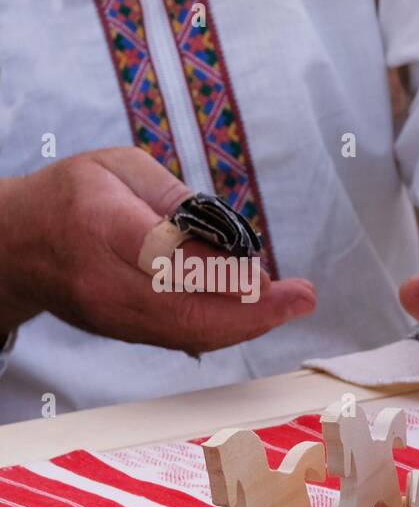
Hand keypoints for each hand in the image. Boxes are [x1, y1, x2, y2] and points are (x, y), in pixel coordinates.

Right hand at [0, 147, 314, 353]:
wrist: (17, 244)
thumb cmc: (74, 197)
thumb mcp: (120, 169)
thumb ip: (177, 202)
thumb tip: (231, 244)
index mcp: (100, 224)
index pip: (165, 257)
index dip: (221, 274)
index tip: (267, 276)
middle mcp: (105, 280)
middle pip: (186, 309)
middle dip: (254, 311)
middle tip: (302, 297)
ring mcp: (113, 315)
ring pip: (190, 332)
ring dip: (249, 323)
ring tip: (292, 302)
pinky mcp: (125, 333)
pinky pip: (184, 337)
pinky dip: (228, 328)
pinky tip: (259, 313)